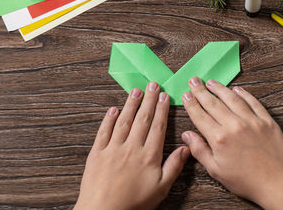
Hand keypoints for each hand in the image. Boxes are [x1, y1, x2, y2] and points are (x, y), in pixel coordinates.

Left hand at [75, 82, 189, 209]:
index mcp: (148, 155)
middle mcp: (131, 147)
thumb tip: (185, 148)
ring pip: (123, 121)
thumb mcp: (161, 189)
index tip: (164, 96)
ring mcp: (112, 148)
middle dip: (148, 100)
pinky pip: (103, 131)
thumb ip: (174, 166)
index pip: (157, 126)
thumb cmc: (134, 203)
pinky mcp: (97, 153)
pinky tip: (112, 109)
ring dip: (130, 104)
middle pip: (142, 118)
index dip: (162, 109)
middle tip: (152, 85)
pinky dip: (108, 119)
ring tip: (136, 91)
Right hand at [181, 77, 282, 209]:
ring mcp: (252, 121)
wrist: (278, 184)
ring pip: (232, 98)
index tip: (186, 95)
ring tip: (211, 82)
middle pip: (213, 103)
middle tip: (194, 80)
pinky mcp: (266, 120)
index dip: (191, 103)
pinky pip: (253, 102)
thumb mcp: (216, 170)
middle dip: (201, 91)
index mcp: (219, 138)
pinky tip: (237, 89)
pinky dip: (244, 93)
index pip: (200, 115)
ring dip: (220, 88)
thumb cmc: (246, 181)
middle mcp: (234, 125)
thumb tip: (187, 135)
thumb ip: (200, 150)